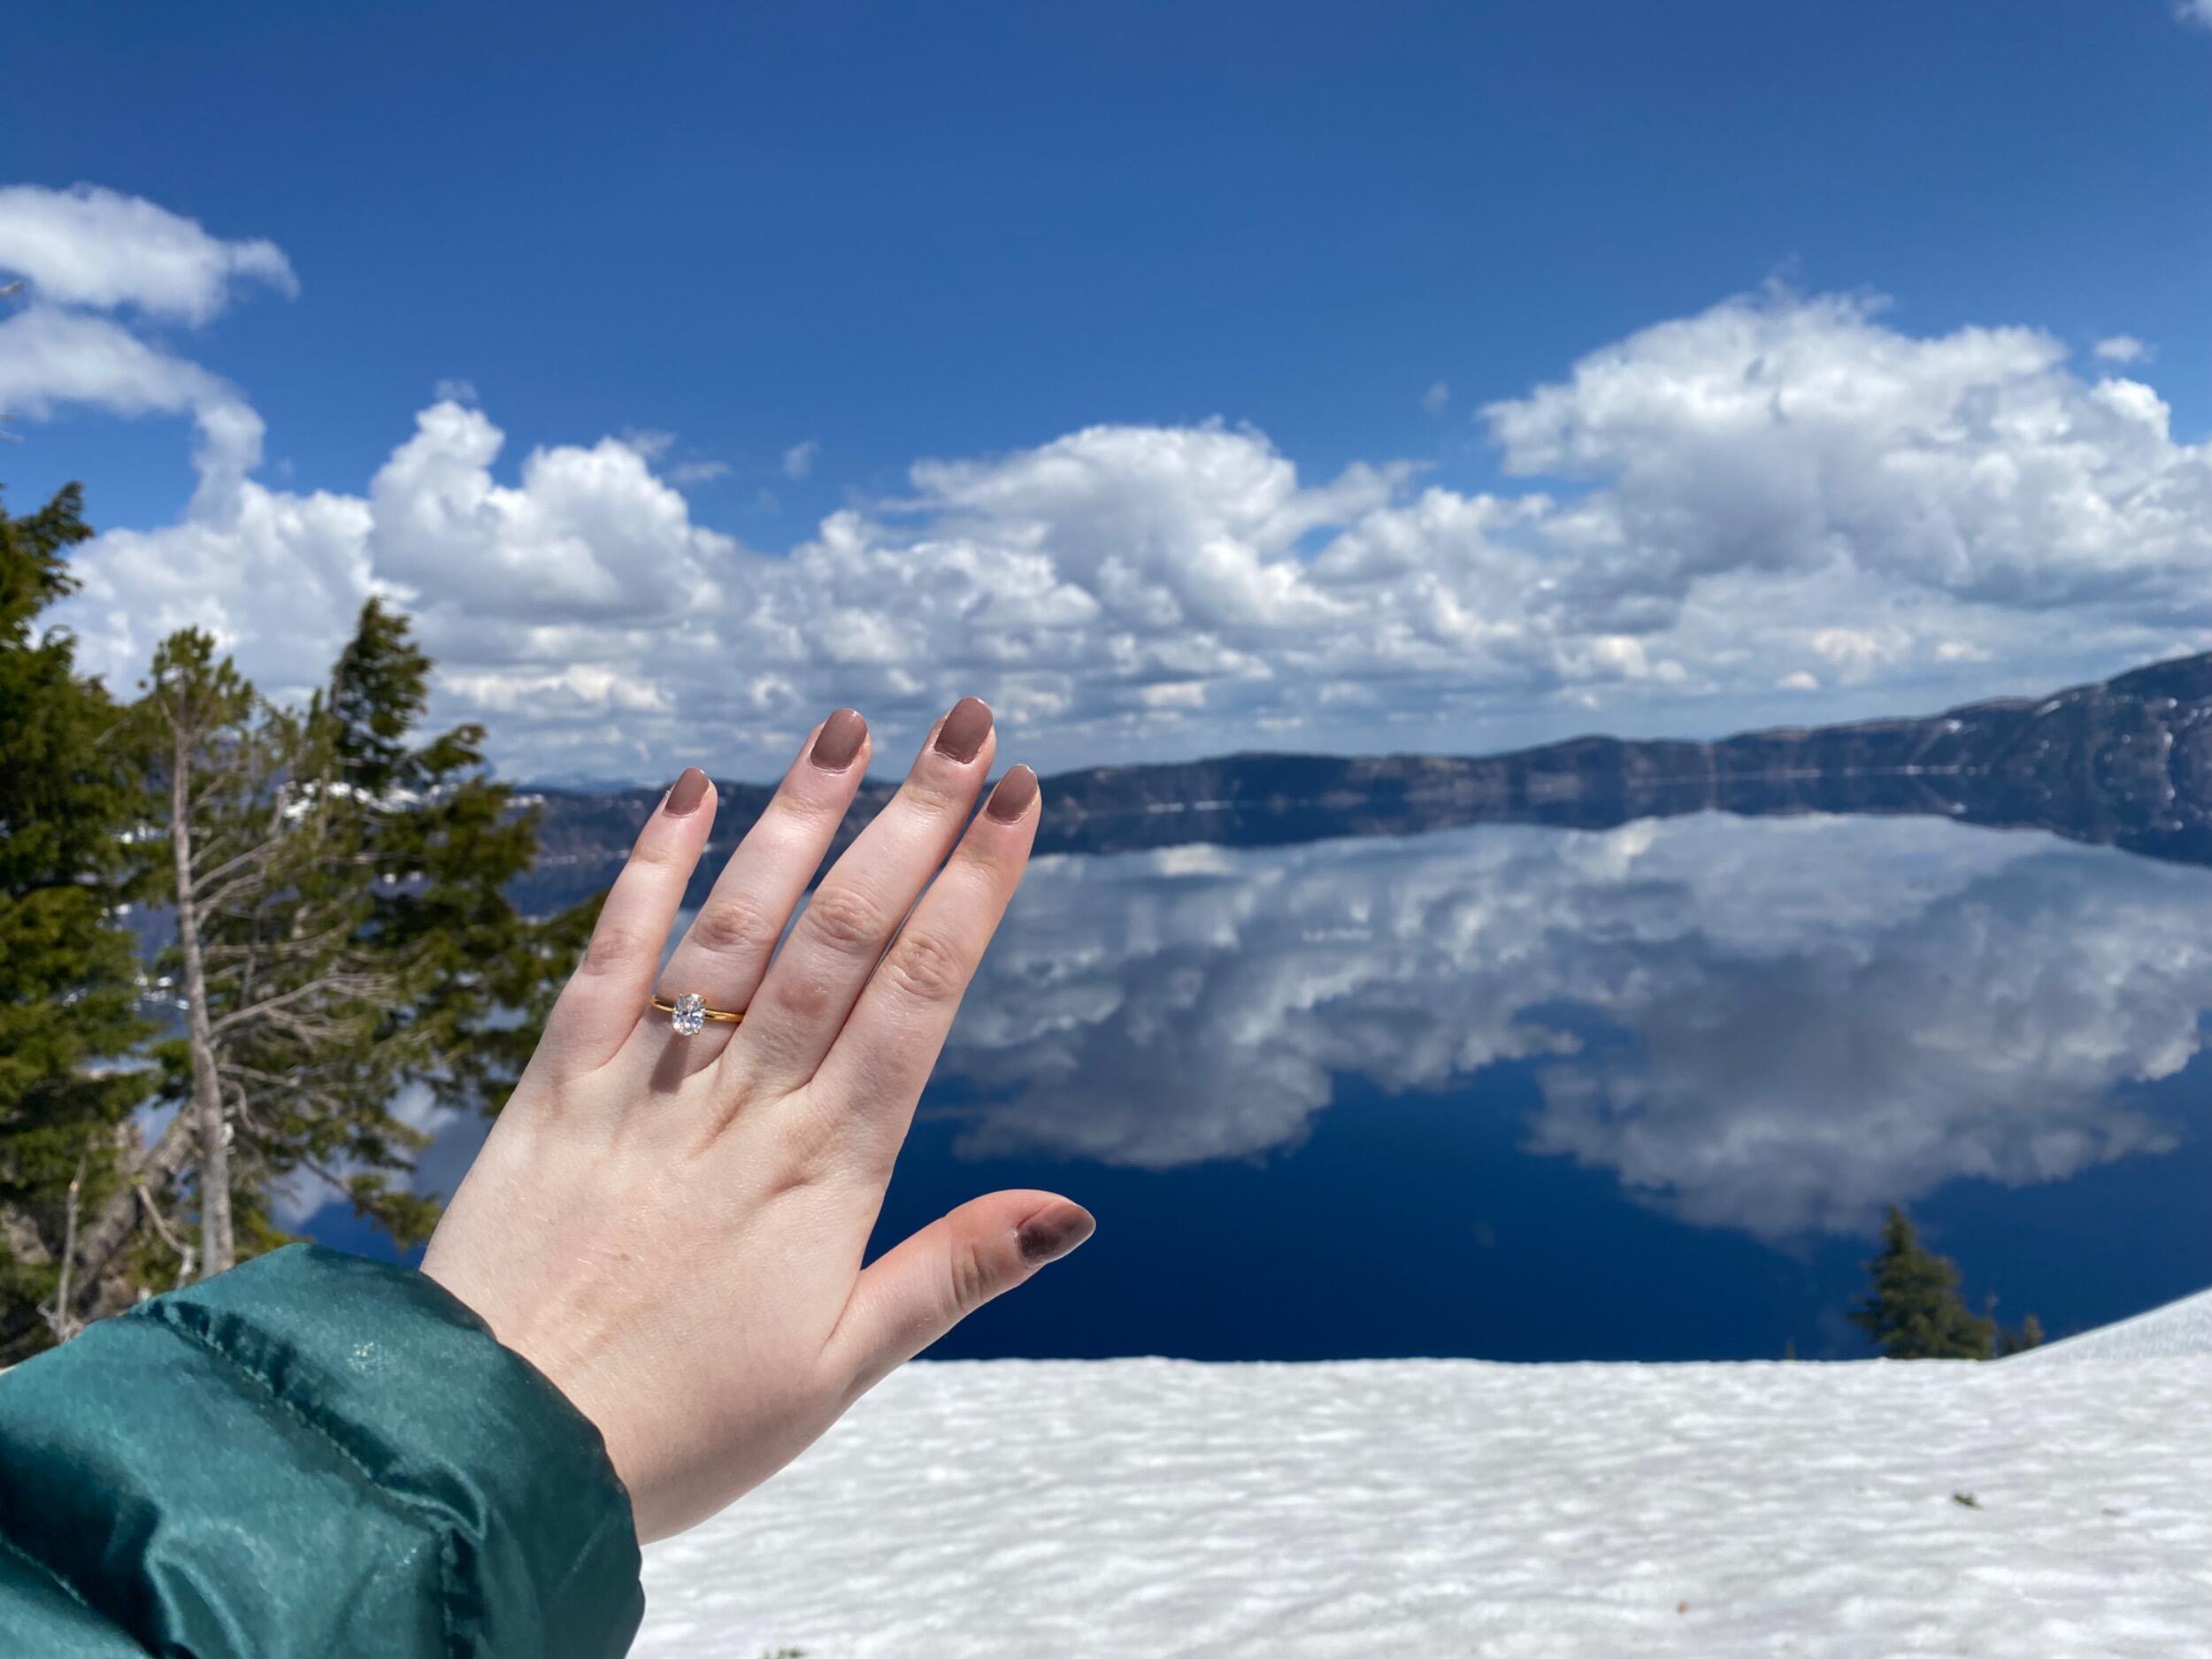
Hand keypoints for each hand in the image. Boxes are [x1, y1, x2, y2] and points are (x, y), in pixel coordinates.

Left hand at [420, 699, 1092, 1541]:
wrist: (490, 1458)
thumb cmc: (680, 1429)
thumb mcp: (839, 1370)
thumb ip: (952, 1273)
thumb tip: (1074, 1210)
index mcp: (827, 1169)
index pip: (921, 995)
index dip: (973, 887)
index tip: (1016, 797)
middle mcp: (744, 1105)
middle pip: (844, 936)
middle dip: (913, 821)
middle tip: (965, 723)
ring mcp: (645, 1086)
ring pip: (737, 927)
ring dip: (797, 820)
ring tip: (849, 727)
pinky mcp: (554, 1087)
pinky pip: (608, 961)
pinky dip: (649, 874)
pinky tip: (690, 794)